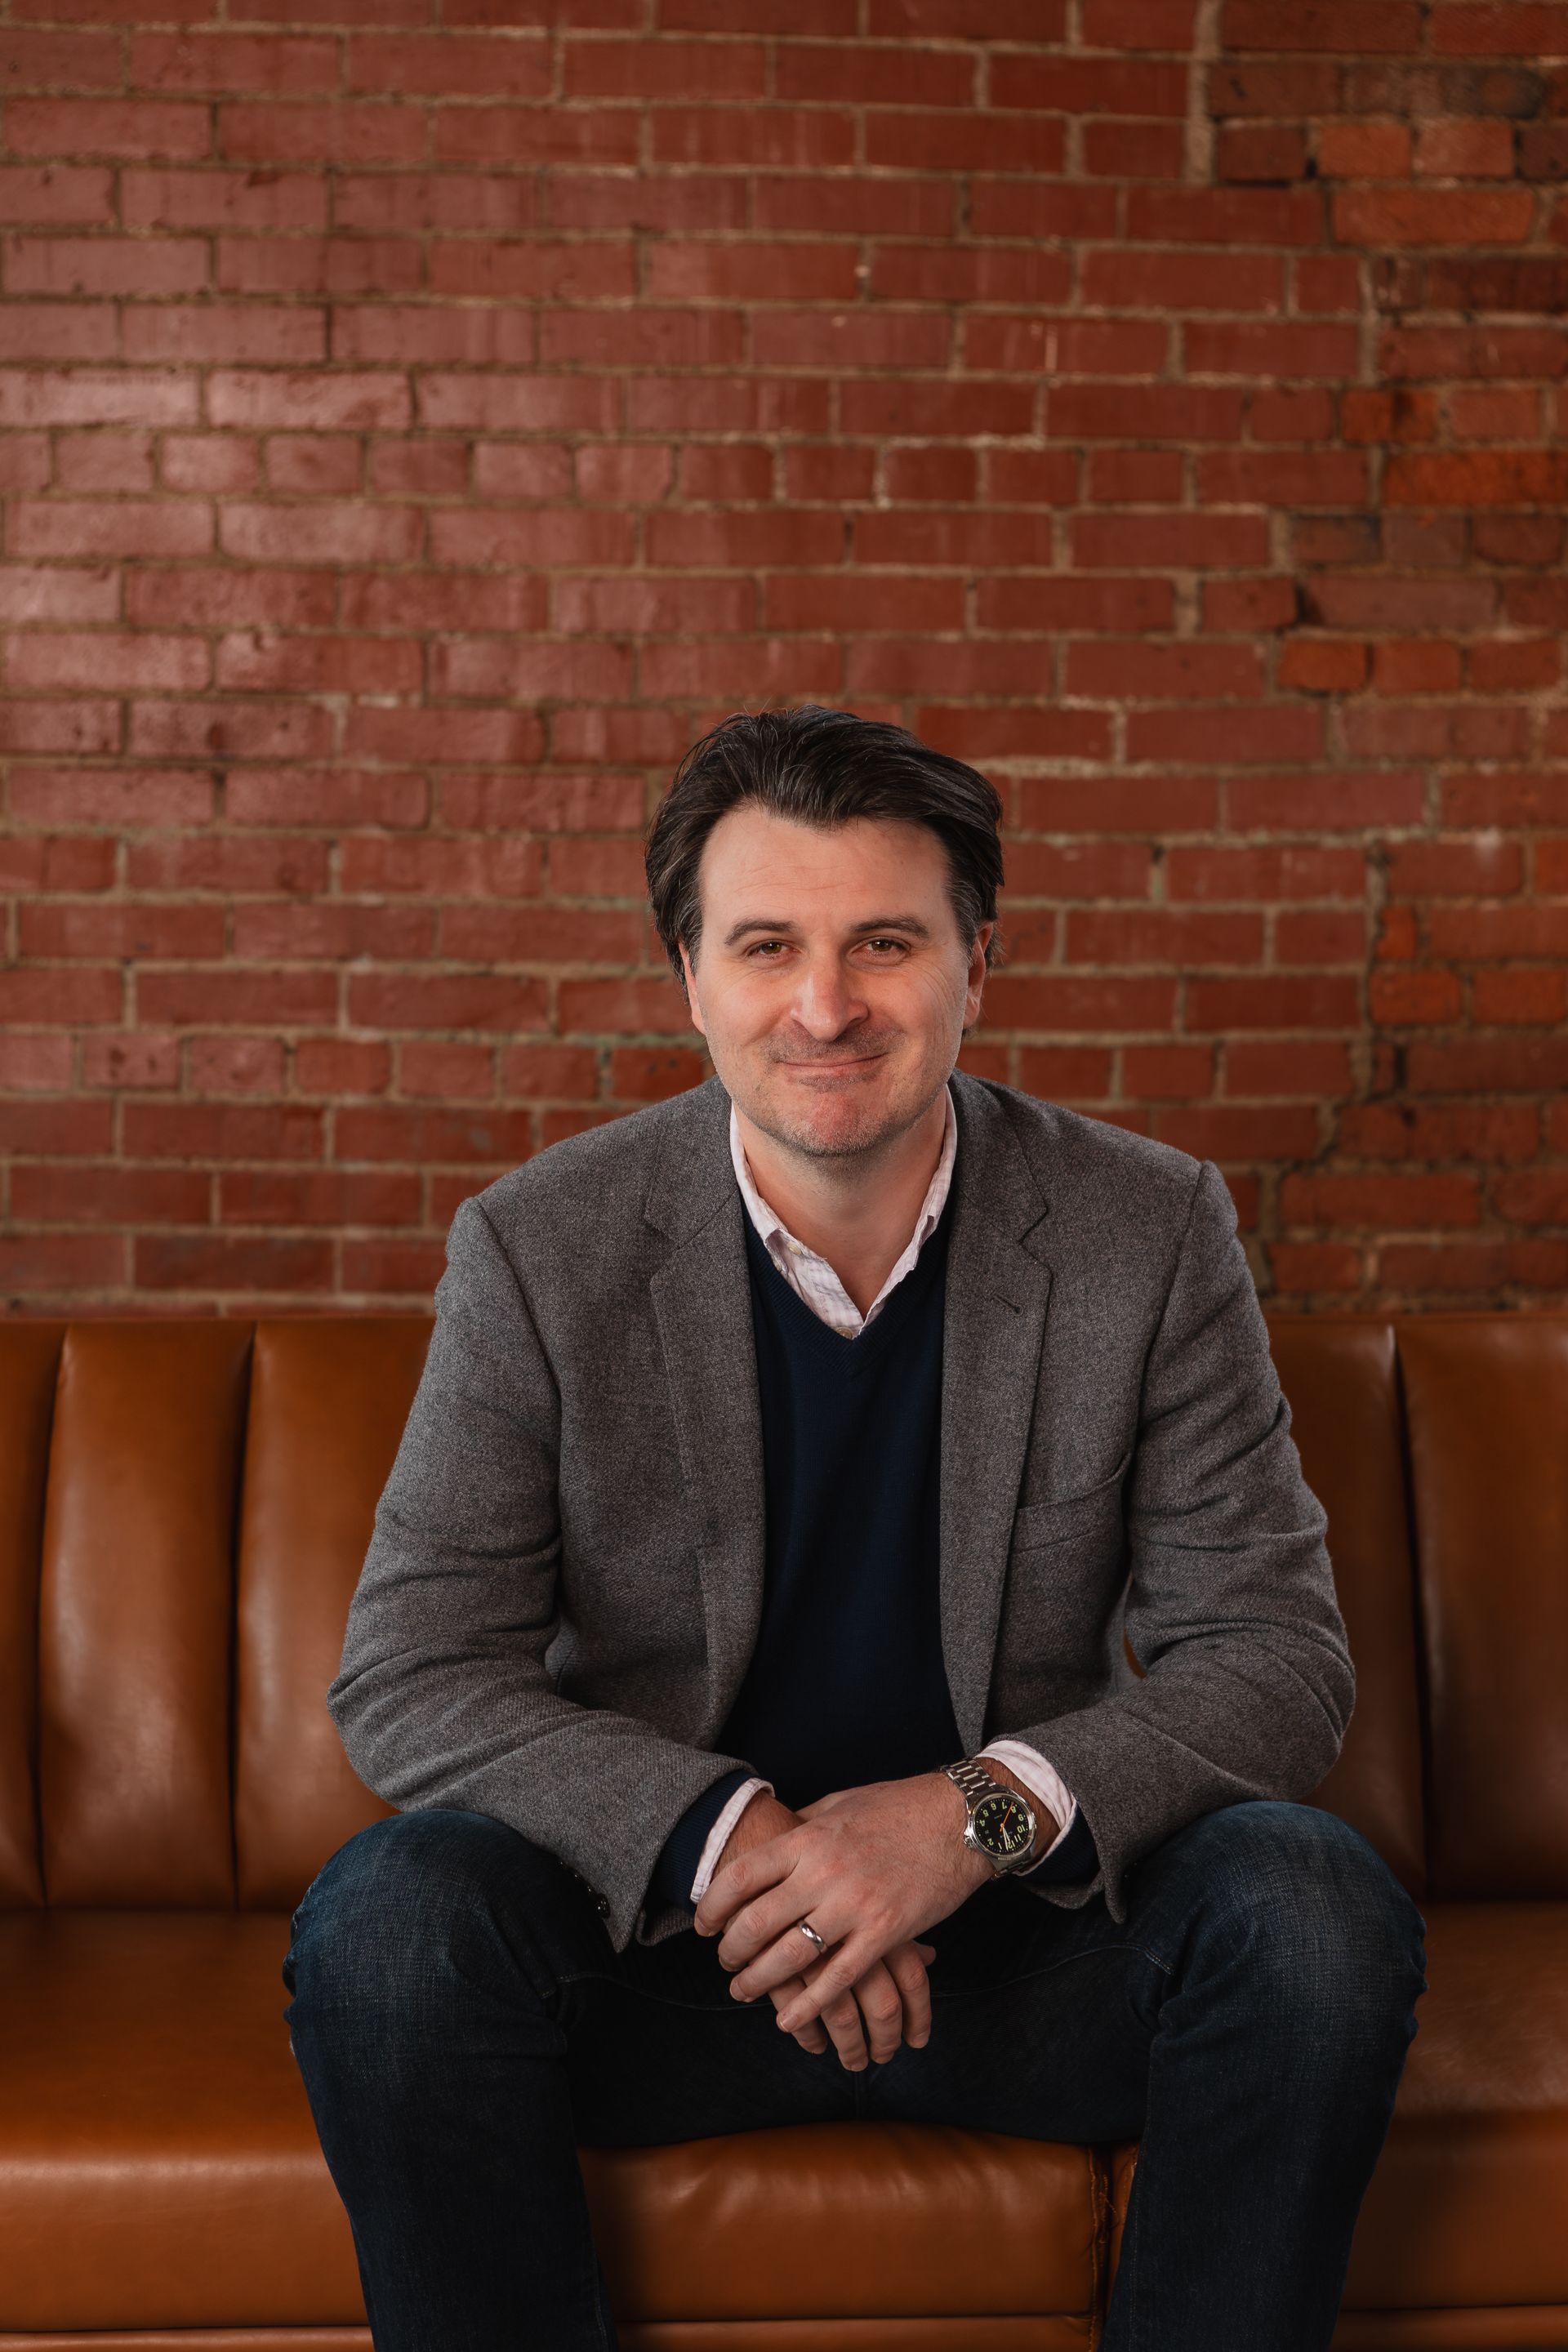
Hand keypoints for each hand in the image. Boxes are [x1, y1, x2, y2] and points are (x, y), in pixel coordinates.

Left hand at [693, 1769, 1015, 2039]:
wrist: (959, 1818)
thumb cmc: (898, 1807)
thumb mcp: (840, 1803)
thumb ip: (803, 1824)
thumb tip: (772, 1836)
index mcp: (808, 1838)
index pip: (741, 1877)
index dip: (713, 1906)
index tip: (704, 1925)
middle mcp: (823, 1873)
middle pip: (756, 1923)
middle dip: (731, 1951)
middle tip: (725, 1964)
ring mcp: (855, 1905)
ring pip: (791, 1957)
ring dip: (759, 1981)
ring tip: (743, 1990)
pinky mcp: (886, 1933)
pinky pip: (839, 1979)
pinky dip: (809, 2006)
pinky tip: (789, 2020)